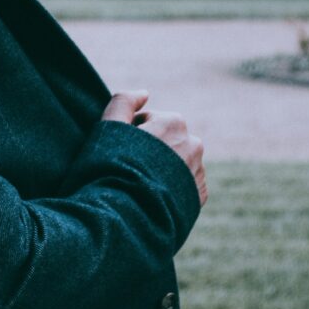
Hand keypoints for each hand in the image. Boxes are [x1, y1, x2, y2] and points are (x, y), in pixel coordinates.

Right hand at [101, 90, 207, 207]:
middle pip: (164, 140)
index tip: (117, 150)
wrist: (128, 215)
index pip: (147, 121)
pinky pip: (184, 184)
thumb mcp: (109, 126)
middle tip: (127, 168)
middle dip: (148, 150)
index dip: (128, 134)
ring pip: (175, 162)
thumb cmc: (113, 168)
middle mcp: (193, 143)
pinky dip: (170, 187)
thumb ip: (123, 101)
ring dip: (160, 169)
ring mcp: (199, 171)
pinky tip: (151, 196)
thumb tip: (145, 93)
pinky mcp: (200, 196)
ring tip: (138, 185)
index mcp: (174, 122)